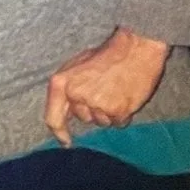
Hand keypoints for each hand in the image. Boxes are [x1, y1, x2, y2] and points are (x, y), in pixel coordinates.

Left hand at [43, 27, 168, 145]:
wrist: (135, 48)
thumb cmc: (106, 54)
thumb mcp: (76, 66)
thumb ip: (67, 88)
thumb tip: (65, 111)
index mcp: (62, 84)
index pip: (53, 118)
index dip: (59, 133)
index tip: (66, 142)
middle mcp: (77, 96)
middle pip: (83, 118)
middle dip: (93, 109)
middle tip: (105, 89)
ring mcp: (97, 105)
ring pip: (101, 122)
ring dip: (108, 112)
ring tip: (116, 90)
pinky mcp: (118, 111)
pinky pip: (118, 123)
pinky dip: (123, 114)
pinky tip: (126, 96)